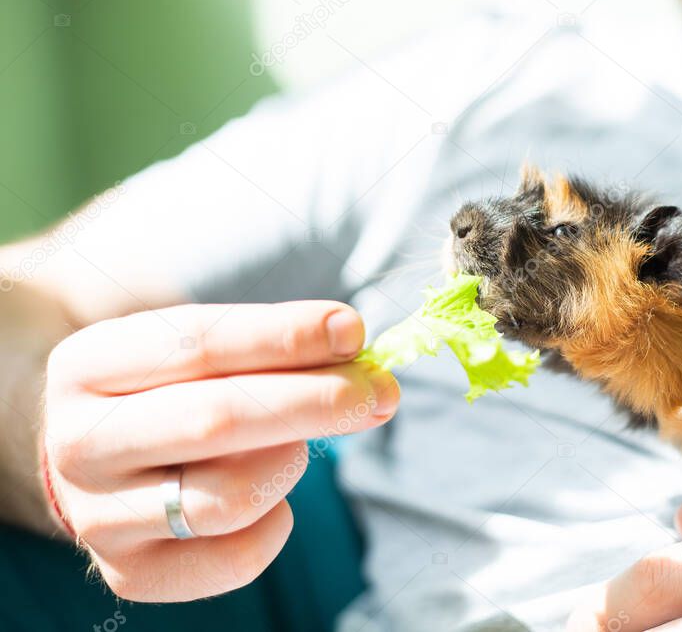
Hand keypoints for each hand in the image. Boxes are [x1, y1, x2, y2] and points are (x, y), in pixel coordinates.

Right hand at [41, 301, 398, 601]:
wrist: (106, 460)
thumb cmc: (170, 389)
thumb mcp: (198, 348)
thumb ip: (271, 343)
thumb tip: (353, 342)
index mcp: (89, 365)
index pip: (198, 345)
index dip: (286, 336)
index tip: (353, 330)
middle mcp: (79, 443)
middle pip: (216, 421)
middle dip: (314, 401)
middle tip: (378, 391)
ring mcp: (100, 516)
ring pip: (231, 495)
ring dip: (291, 462)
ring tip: (297, 444)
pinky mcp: (133, 573)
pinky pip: (237, 558)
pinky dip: (276, 522)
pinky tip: (273, 496)